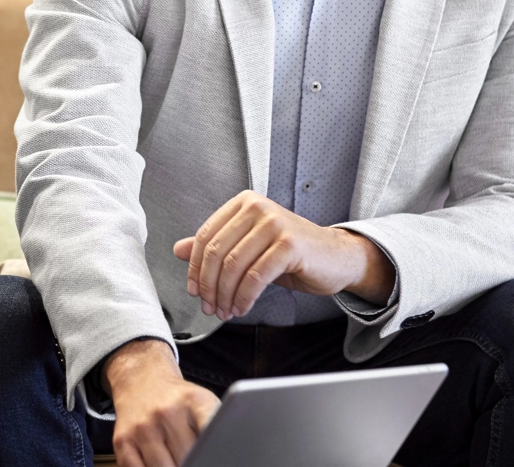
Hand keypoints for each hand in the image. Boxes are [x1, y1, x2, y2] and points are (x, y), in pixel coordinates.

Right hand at [105, 339, 218, 466]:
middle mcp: (166, 411)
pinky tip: (159, 464)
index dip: (216, 451)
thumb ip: (216, 428)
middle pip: (189, 459)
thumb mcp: (204, 403)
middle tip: (199, 459)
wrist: (141, 380)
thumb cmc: (178, 400)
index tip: (216, 457)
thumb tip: (226, 456)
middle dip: (197, 463)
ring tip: (181, 461)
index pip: (212, 431)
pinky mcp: (122, 441)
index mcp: (195, 401)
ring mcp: (142, 427)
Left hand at [173, 191, 394, 321]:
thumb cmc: (291, 253)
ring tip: (226, 310)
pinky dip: (244, 297)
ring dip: (225, 295)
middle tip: (209, 306)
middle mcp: (257, 207)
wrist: (335, 257)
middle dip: (208, 286)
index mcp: (243, 203)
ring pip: (234, 266)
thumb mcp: (248, 246)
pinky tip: (243, 307)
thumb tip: (178, 249)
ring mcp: (274, 223)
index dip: (194, 268)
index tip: (193, 290)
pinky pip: (255, 277)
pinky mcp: (290, 245)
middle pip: (216, 252)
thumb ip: (215, 245)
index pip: (205, 236)